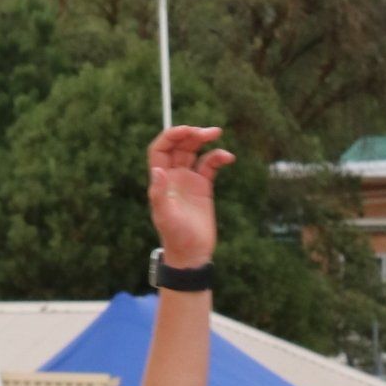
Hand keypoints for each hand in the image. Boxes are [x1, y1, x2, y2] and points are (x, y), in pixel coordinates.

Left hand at [148, 123, 233, 270]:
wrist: (192, 255)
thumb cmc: (176, 239)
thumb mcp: (166, 218)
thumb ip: (159, 195)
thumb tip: (157, 170)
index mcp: (161, 181)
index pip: (161, 149)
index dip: (171, 136)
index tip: (186, 130)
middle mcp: (173, 177)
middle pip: (179, 146)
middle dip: (191, 134)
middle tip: (208, 131)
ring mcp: (188, 181)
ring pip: (194, 151)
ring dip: (204, 139)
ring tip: (217, 133)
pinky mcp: (203, 187)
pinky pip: (210, 165)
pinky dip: (218, 157)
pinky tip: (228, 157)